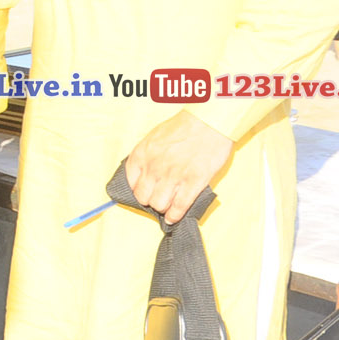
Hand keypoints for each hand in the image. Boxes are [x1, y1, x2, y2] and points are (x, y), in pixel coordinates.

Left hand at [125, 111, 233, 225]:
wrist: (208, 122)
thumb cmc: (184, 126)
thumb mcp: (155, 137)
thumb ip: (147, 155)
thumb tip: (144, 172)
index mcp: (142, 154)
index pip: (130, 182)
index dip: (136, 190)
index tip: (142, 193)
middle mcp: (154, 167)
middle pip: (143, 197)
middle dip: (149, 201)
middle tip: (156, 200)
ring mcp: (173, 176)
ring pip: (159, 204)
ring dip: (162, 209)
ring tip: (167, 207)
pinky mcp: (193, 182)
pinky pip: (179, 206)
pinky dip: (175, 216)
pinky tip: (174, 218)